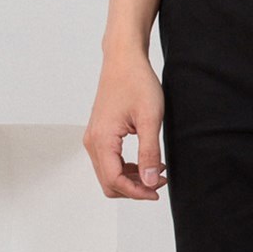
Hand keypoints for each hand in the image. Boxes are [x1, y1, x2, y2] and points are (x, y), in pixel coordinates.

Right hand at [83, 50, 168, 199]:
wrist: (123, 59)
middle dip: (134, 188)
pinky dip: (127, 168)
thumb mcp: (149, 118)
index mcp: (102, 139)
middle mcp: (92, 141)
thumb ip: (149, 152)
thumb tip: (149, 181)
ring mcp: (94, 138)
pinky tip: (147, 161)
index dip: (137, 192)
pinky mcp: (100, 134)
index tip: (158, 190)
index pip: (114, 181)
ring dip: (132, 179)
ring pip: (109, 174)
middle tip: (159, 181)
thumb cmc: (136, 82)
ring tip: (157, 171)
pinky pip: (110, 161)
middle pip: (108, 182)